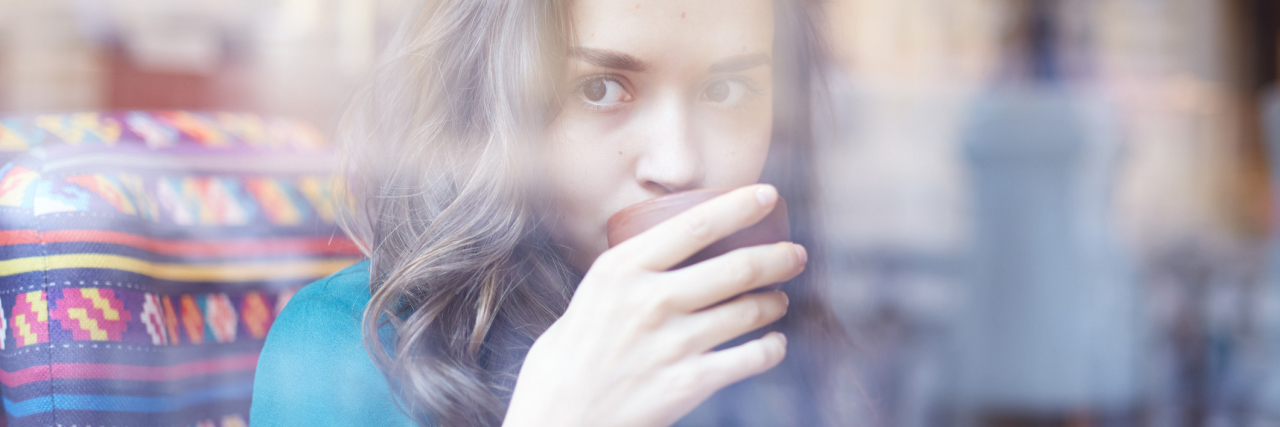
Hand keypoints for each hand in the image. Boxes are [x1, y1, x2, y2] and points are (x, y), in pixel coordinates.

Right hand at [504, 185, 806, 426]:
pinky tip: (774, 344)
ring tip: (779, 300)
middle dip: (777, 258)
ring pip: (748, 313)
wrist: (558, 418)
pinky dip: (770, 349)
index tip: (768, 196)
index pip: (695, 225)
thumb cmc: (569, 357)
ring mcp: (672, 343)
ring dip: (773, 303)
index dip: (739, 207)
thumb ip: (629, 274)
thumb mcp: (591, 295)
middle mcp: (650, 300)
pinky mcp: (687, 383)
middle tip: (795, 255)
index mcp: (622, 269)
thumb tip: (669, 251)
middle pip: (735, 268)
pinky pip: (748, 360)